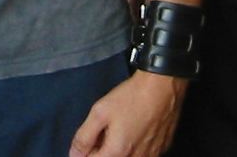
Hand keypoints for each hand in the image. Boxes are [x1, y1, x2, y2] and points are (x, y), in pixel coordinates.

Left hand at [69, 72, 187, 156]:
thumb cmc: (131, 97)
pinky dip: (135, 147)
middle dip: (103, 149)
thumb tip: (74, 155)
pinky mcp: (161, 150)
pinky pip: (142, 155)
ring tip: (121, 128)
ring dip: (119, 149)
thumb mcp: (100, 112)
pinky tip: (136, 129)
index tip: (92, 135)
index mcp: (117, 153)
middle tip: (106, 130)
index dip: (87, 150)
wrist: (163, 87)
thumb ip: (84, 137)